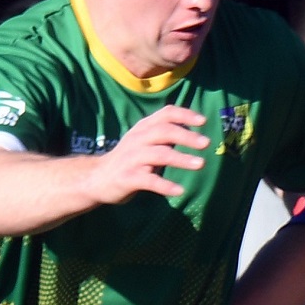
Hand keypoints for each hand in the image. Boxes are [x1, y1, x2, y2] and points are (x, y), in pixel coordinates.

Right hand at [91, 106, 207, 204]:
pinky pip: (149, 181)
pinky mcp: (128, 178)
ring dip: (181, 159)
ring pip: (159, 154)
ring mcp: (132, 158)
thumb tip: (194, 132)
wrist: (97, 178)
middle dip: (186, 136)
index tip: (203, 121)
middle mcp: (138, 139)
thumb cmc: (129, 159)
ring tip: (200, 164)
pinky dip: (165, 186)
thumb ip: (164, 135)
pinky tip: (180, 191)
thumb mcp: (144, 141)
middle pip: (164, 131)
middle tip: (206, 143)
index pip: (165, 114)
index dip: (184, 115)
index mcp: (144, 128)